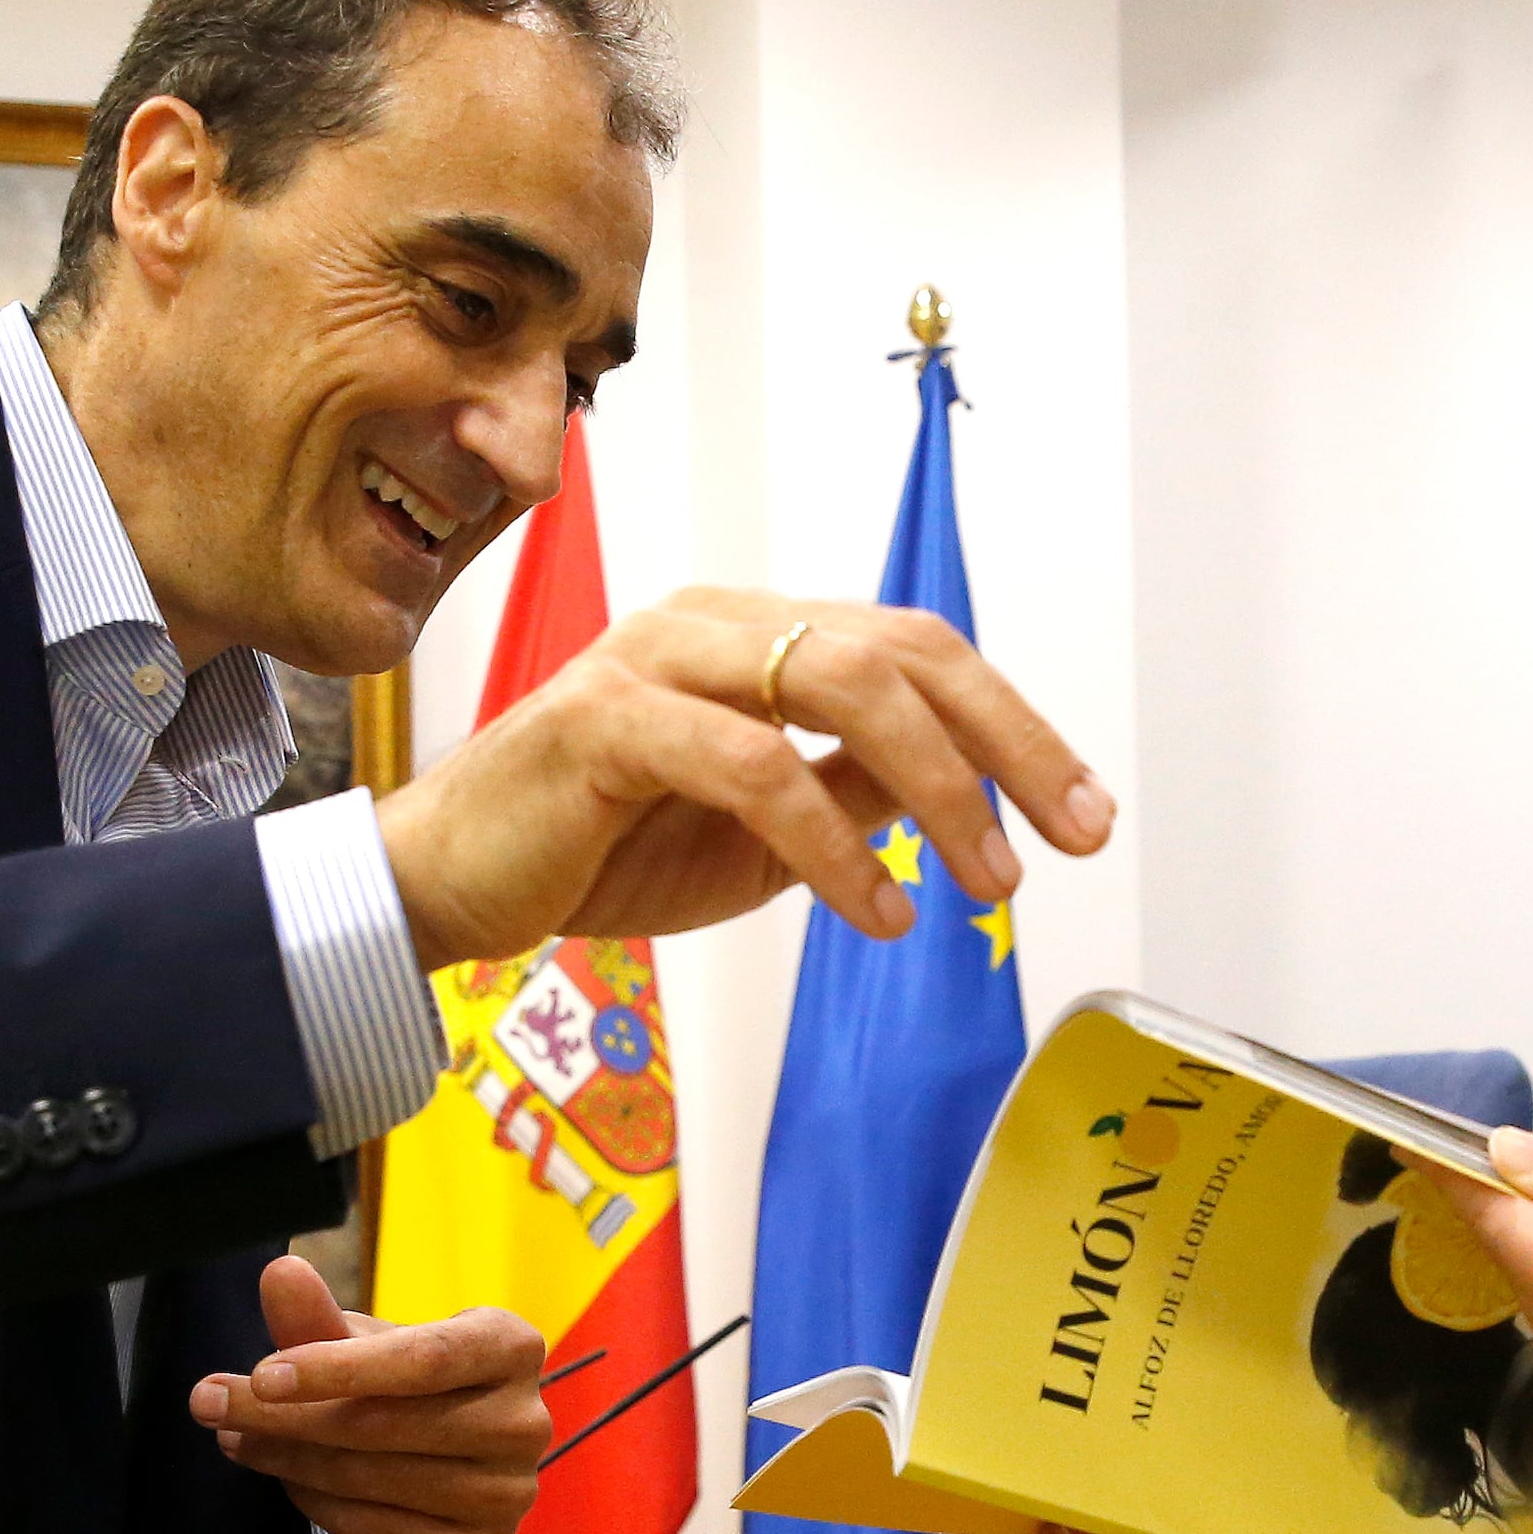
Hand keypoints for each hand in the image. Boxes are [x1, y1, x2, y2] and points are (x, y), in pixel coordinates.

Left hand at [191, 1256, 549, 1533]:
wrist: (457, 1453)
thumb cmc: (410, 1380)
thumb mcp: (369, 1342)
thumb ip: (320, 1317)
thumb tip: (278, 1272)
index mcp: (511, 1346)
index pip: (423, 1359)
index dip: (336, 1367)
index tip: (259, 1374)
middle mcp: (525, 1422)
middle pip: (386, 1424)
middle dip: (284, 1417)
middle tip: (210, 1405)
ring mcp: (509, 1493)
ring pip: (373, 1481)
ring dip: (288, 1462)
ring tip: (238, 1439)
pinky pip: (379, 1533)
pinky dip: (320, 1507)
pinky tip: (288, 1481)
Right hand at [376, 585, 1113, 967]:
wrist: (450, 885)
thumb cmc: (597, 850)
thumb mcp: (762, 833)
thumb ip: (852, 794)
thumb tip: (958, 794)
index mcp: (759, 635)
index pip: (916, 649)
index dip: (1013, 724)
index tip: (1082, 812)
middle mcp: (717, 625)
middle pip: (901, 647)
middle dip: (1005, 743)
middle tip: (1069, 836)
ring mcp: (659, 660)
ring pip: (840, 685)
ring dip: (935, 791)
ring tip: (980, 883)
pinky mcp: (608, 719)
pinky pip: (754, 766)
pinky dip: (832, 844)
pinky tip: (874, 908)